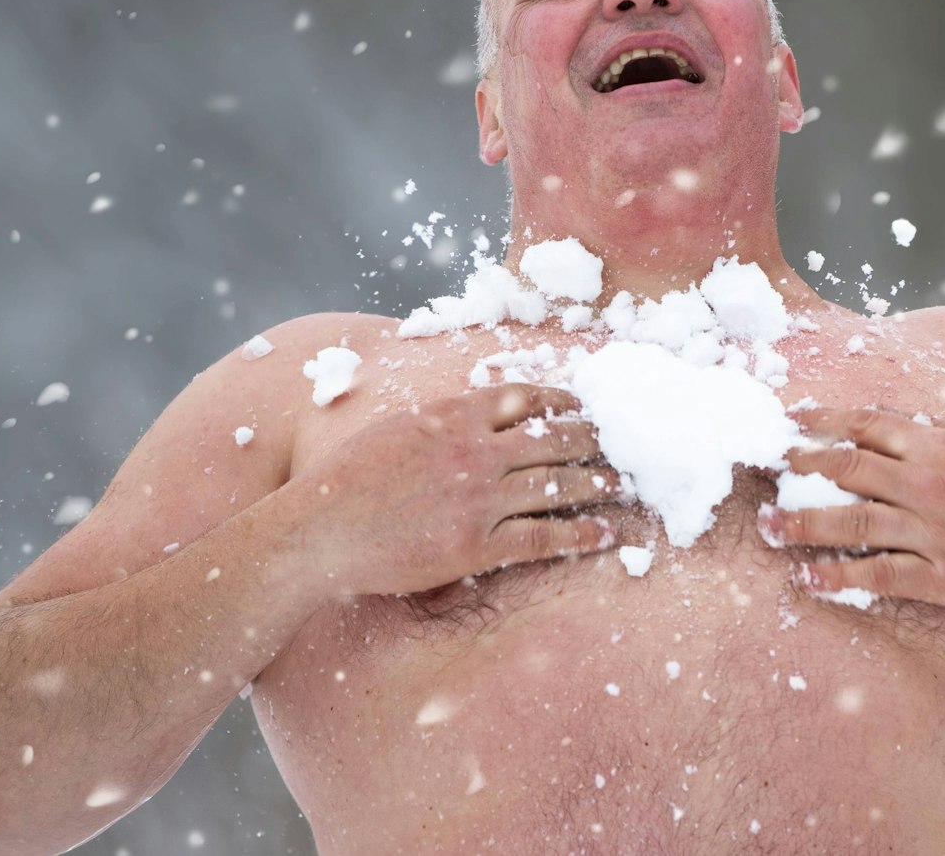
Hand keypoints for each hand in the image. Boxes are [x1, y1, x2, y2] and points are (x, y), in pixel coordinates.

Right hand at [288, 384, 622, 596]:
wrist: (318, 532)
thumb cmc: (346, 479)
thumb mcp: (396, 426)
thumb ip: (443, 417)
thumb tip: (476, 409)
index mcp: (452, 414)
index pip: (527, 398)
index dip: (565, 402)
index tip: (588, 407)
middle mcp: (473, 451)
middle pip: (554, 438)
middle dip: (596, 441)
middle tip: (626, 445)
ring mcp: (477, 500)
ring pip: (558, 486)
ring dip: (600, 484)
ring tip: (626, 485)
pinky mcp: (475, 546)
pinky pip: (542, 538)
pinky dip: (581, 535)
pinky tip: (606, 534)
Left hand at [760, 408, 944, 614]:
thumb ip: (940, 439)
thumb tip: (894, 429)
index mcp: (941, 446)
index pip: (865, 425)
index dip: (820, 422)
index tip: (787, 422)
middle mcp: (930, 485)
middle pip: (846, 468)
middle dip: (798, 466)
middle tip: (762, 467)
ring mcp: (934, 534)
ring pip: (851, 522)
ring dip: (802, 523)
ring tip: (768, 527)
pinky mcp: (943, 580)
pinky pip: (878, 575)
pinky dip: (839, 576)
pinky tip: (809, 577)